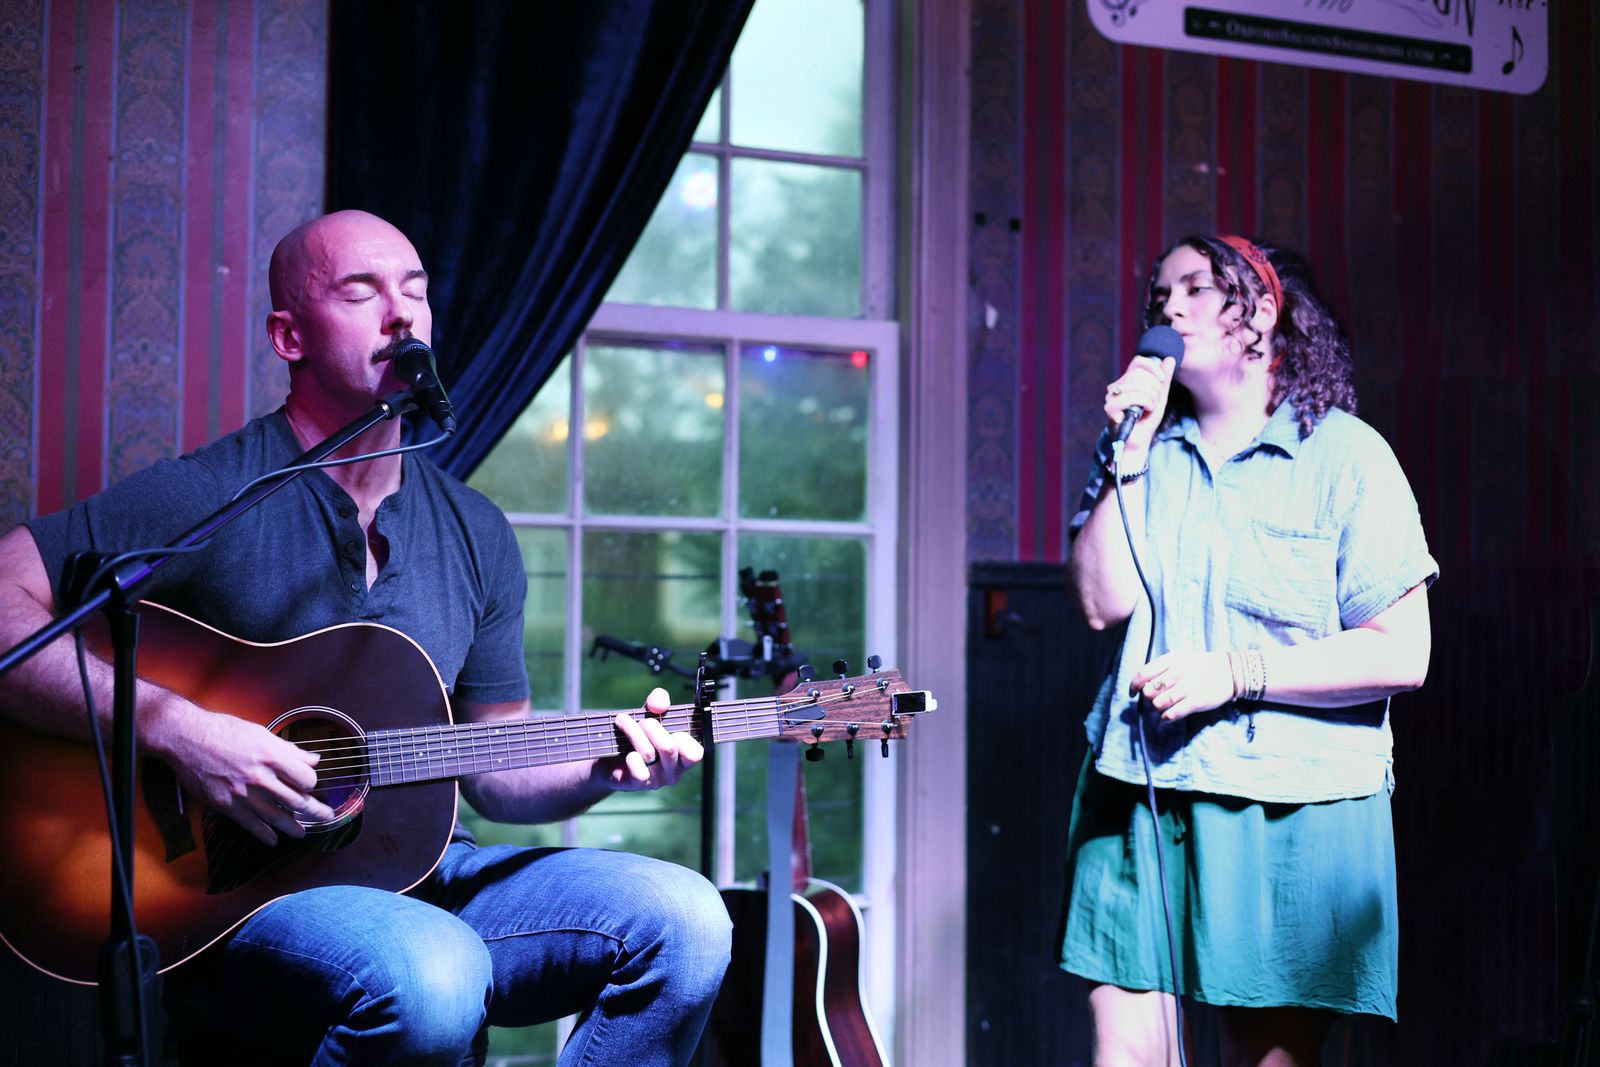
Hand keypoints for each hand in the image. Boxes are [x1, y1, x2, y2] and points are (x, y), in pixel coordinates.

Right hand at [148, 697, 337, 844]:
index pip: (306, 779)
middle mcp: (261, 777)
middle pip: (297, 801)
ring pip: (277, 817)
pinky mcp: (227, 805)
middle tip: (326, 816)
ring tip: (302, 833)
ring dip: (293, 827)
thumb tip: (313, 759)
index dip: (312, 783)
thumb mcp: (260, 733)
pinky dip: (264, 835)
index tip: (310, 785)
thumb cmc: (223, 730)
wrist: (186, 738)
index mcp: (272, 756)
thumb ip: (289, 750)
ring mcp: (244, 793)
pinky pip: (251, 825)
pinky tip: (272, 840)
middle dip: (315, 811)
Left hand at [604, 687, 703, 791]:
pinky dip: (631, 757)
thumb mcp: (650, 715)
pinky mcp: (638, 784)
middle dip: (651, 726)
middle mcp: (673, 771)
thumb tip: (660, 701)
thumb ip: (659, 703)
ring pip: (649, 753)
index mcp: (683, 756)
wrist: (610, 758)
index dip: (684, 738)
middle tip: (641, 721)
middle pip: (668, 747)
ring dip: (633, 732)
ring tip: (622, 722)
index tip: (670, 726)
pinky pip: (639, 771)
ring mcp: (657, 780)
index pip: (695, 753)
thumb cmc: (638, 736)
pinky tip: (626, 752)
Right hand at [1104, 355, 1177, 455]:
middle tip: (1155, 401)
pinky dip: (1143, 401)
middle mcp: (1116, 387)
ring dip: (1150, 396)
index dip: (1152, 367)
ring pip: (1134, 384)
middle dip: (1153, 386)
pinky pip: (1128, 397)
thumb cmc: (1147, 420)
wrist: (1140, 440)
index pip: (1137, 362)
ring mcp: (1111, 397)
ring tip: (1151, 407)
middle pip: (1138, 373)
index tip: (1162, 380)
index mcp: (1126, 381)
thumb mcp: (1160, 397)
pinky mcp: (1110, 408)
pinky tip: (1145, 410)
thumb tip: (1169, 358)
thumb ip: (1164, 379)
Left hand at [1129, 650, 1234, 721]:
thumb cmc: (1200, 665)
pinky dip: (1165, 717)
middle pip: (1148, 691)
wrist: (1229, 672)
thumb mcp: (1181, 657)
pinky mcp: (1196, 702)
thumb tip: (1141, 683)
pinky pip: (1171, 714)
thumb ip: (1161, 667)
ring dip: (1157, 708)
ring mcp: (1187, 688)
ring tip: (1162, 707)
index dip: (1133, 686)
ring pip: (1158, 704)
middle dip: (1147, 698)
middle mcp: (1177, 673)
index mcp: (1171, 660)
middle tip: (1153, 698)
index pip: (1143, 674)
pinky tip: (1167, 716)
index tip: (1132, 693)